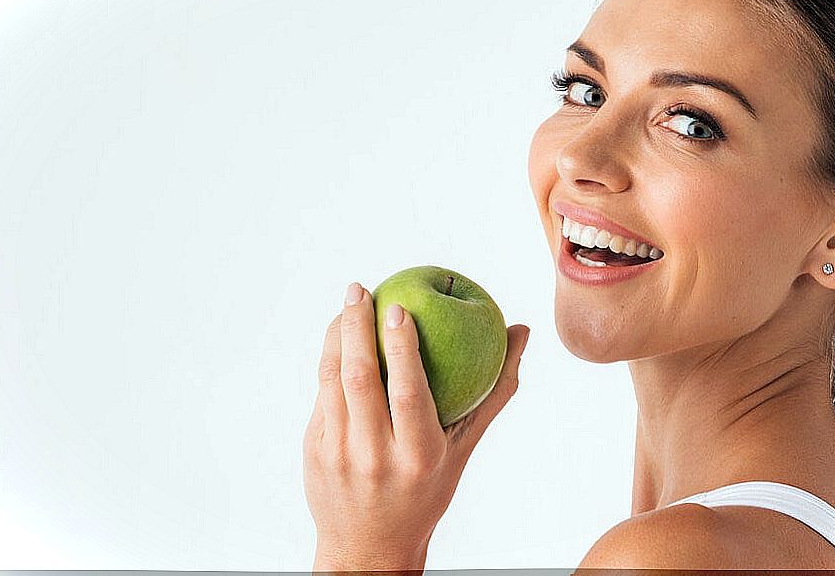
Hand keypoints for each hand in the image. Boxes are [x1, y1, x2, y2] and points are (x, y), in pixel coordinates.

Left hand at [303, 282, 530, 572]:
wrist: (367, 545)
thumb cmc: (426, 491)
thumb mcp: (462, 450)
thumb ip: (493, 393)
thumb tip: (520, 332)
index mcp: (418, 456)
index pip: (408, 392)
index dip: (401, 346)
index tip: (398, 307)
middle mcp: (374, 456)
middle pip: (360, 377)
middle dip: (356, 325)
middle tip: (360, 289)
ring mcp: (337, 454)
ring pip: (332, 380)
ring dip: (336, 335)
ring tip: (348, 303)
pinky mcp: (313, 451)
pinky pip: (321, 394)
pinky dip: (329, 359)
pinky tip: (338, 337)